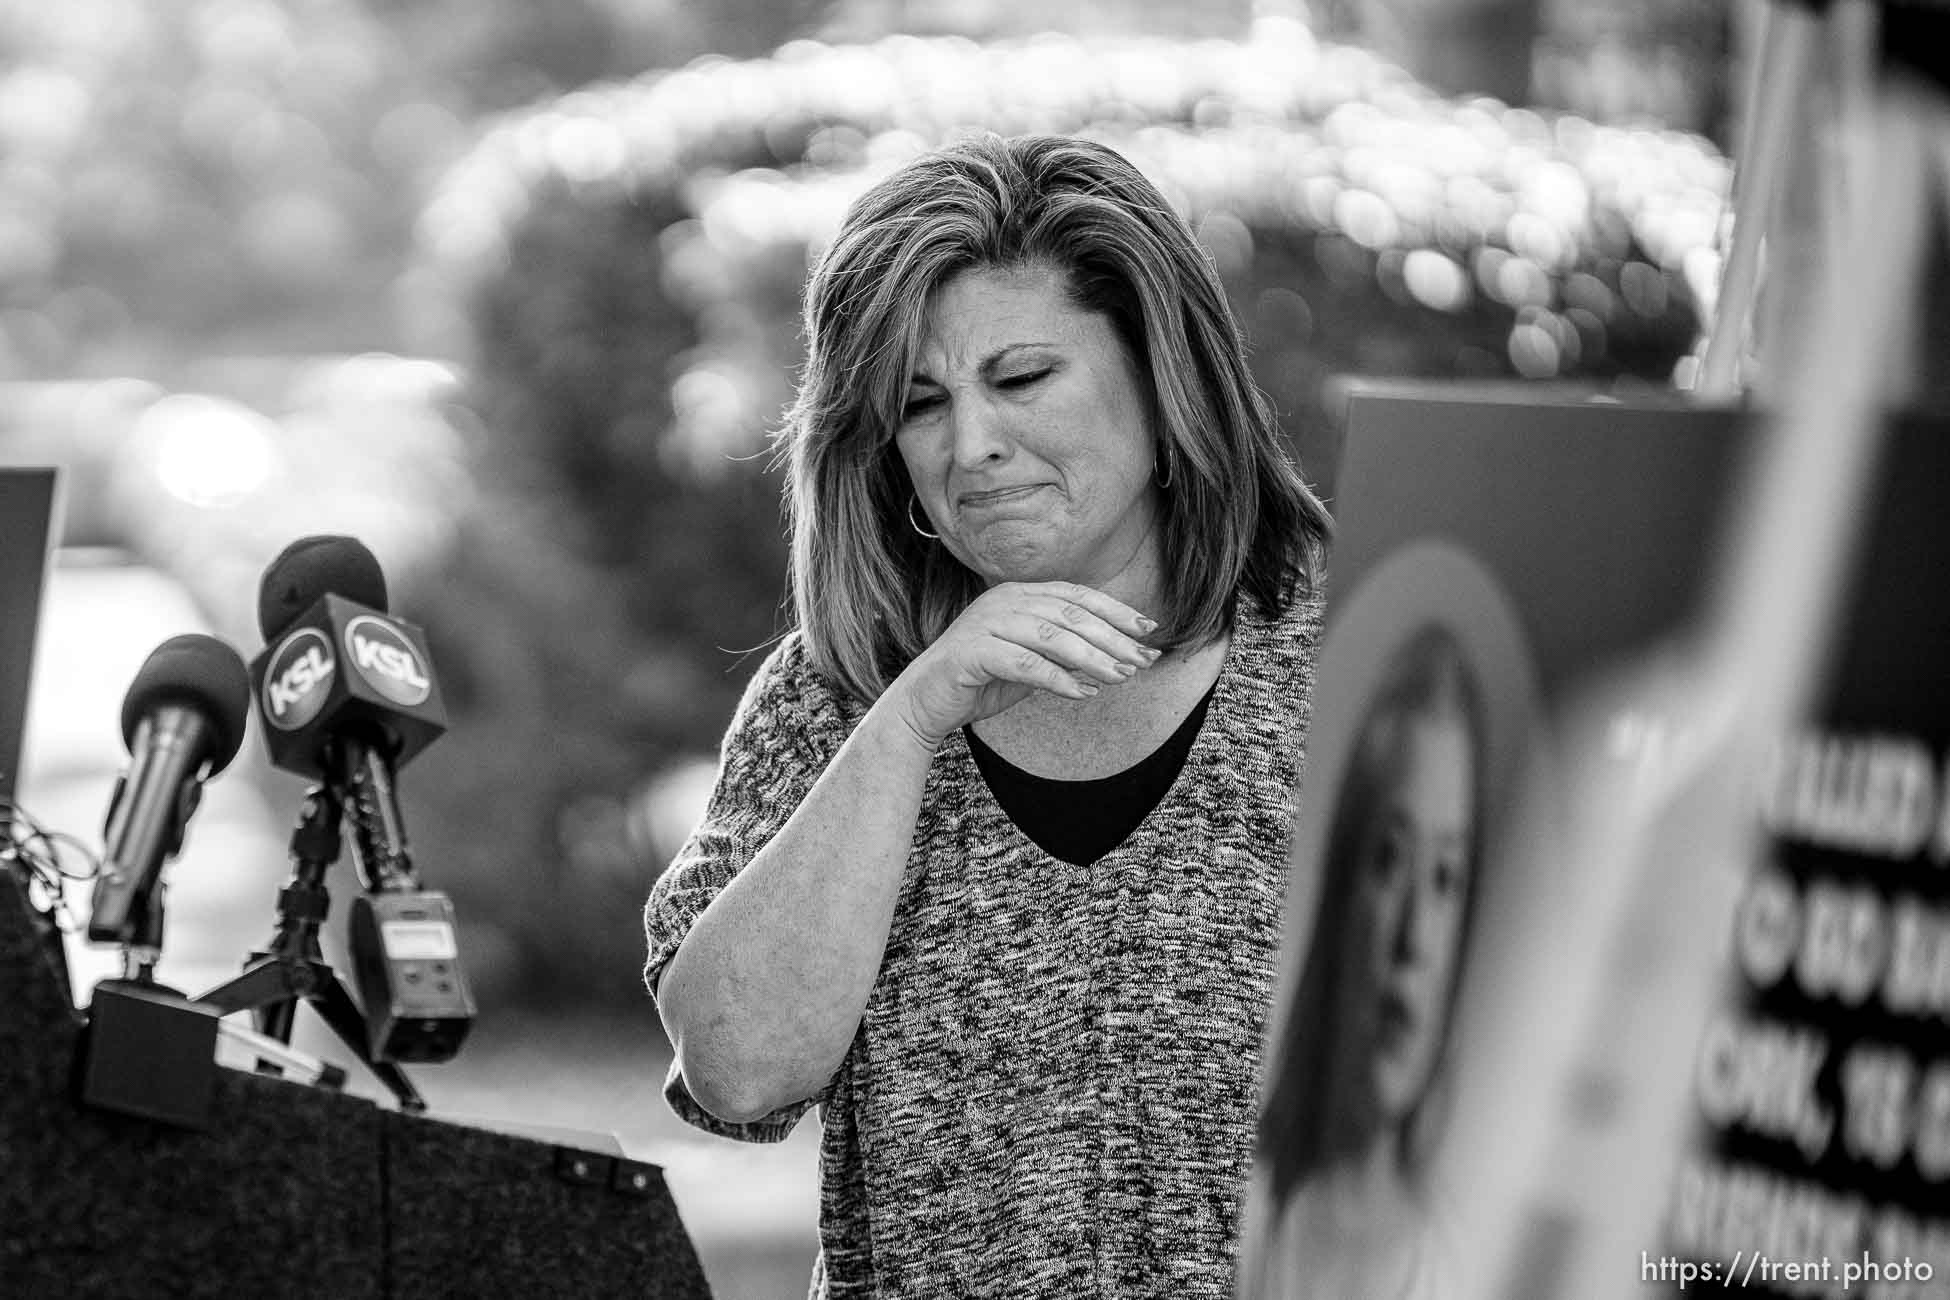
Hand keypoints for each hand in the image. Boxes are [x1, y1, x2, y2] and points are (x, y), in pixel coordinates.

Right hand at [886, 581, 1160, 749]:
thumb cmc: (981, 680)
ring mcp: (986, 623)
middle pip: (1070, 614)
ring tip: (1122, 676)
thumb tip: (1118, 659)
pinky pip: (1025, 664)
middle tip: (1143, 659)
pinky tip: (1082, 693)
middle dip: (1112, 637)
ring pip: (1052, 636)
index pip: (1077, 596)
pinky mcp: (972, 652)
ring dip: (1092, 658)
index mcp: (1019, 594)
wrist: (924, 701)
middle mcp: (1004, 600)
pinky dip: (1058, 679)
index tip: (1149, 629)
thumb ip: (1066, 654)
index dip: (1116, 611)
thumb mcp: (1033, 662)